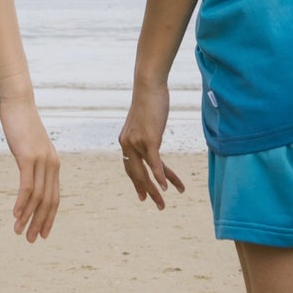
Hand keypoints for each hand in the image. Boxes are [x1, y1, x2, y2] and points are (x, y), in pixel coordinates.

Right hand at [0, 93, 59, 241]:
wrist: (18, 103)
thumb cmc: (21, 124)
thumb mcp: (29, 147)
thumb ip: (31, 163)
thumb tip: (28, 175)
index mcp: (53, 164)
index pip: (54, 197)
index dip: (49, 218)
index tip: (43, 233)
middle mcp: (52, 165)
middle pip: (49, 202)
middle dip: (40, 223)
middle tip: (31, 240)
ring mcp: (42, 161)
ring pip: (38, 197)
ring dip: (28, 218)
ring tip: (19, 232)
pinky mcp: (28, 157)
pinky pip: (27, 186)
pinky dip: (22, 203)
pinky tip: (15, 215)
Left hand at [119, 76, 184, 208]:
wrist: (148, 86)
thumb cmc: (149, 101)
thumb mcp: (145, 121)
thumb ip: (147, 134)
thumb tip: (153, 140)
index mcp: (125, 142)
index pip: (130, 168)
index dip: (137, 183)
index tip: (142, 196)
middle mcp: (127, 145)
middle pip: (137, 175)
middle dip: (148, 191)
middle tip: (158, 206)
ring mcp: (137, 143)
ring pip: (146, 173)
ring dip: (156, 190)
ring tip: (163, 203)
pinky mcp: (149, 139)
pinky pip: (154, 163)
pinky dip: (161, 176)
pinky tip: (167, 187)